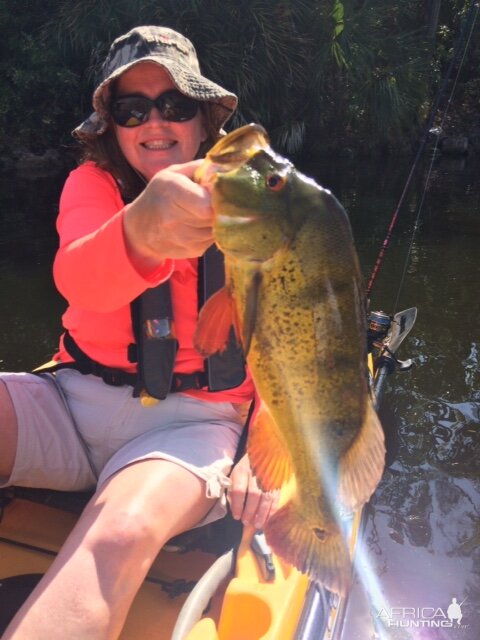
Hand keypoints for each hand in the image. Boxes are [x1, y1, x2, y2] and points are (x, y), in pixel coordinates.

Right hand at [123, 159, 213, 274]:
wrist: (140, 229)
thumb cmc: (160, 195)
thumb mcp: (173, 173)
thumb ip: (199, 168)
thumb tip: (224, 171)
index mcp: (171, 191)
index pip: (206, 204)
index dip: (216, 198)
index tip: (215, 193)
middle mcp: (173, 218)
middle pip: (214, 217)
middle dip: (217, 209)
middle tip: (211, 202)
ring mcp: (182, 239)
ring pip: (216, 230)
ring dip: (214, 222)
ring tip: (203, 214)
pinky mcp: (191, 252)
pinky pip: (213, 241)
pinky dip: (210, 233)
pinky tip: (199, 226)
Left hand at [227, 454, 279, 529]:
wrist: (267, 451)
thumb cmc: (247, 466)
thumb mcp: (236, 472)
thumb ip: (233, 489)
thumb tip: (234, 506)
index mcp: (242, 471)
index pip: (239, 490)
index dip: (237, 505)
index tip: (236, 516)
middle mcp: (256, 474)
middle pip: (254, 495)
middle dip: (250, 510)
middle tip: (246, 522)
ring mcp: (268, 478)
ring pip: (266, 497)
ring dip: (262, 513)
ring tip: (257, 525)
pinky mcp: (277, 482)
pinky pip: (276, 498)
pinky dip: (272, 510)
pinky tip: (268, 518)